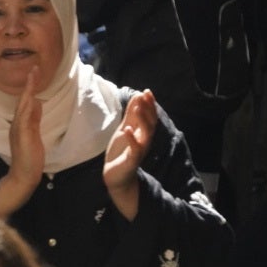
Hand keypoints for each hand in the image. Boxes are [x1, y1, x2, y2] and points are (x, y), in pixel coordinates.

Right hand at [0, 69, 43, 215]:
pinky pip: (24, 119)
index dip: (30, 88)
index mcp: (21, 123)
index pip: (26, 102)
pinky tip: (30, 98)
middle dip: (29, 85)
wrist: (24, 175)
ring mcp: (19, 129)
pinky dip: (26, 107)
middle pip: (23, 100)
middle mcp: (18, 124)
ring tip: (32, 77)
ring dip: (28, 92)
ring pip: (23, 106)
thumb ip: (34, 119)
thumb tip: (38, 103)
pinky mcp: (22, 136)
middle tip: (34, 69)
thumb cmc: (30, 157)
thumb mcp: (34, 135)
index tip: (35, 74)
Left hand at [103, 90, 157, 218]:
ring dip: (141, 120)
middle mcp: (144, 141)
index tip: (147, 91)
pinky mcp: (132, 160)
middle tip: (145, 95)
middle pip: (150, 122)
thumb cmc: (122, 151)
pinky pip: (135, 149)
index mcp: (142, 133)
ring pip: (145, 134)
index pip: (149, 116)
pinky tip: (127, 129)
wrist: (116, 175)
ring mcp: (139, 150)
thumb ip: (131, 115)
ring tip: (138, 107)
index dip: (149, 104)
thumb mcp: (125, 129)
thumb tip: (137, 96)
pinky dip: (132, 139)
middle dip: (148, 109)